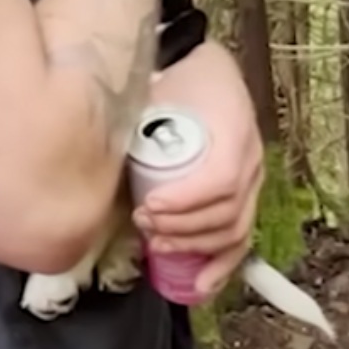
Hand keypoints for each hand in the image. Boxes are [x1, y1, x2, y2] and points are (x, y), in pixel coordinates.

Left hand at [130, 41, 263, 297]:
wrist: (199, 63)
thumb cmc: (174, 77)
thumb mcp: (155, 88)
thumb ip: (134, 115)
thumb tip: (94, 146)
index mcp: (235, 129)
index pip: (221, 181)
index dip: (186, 202)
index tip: (148, 206)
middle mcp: (252, 157)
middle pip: (226, 212)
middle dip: (181, 228)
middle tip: (142, 224)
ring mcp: (253, 177)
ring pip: (234, 229)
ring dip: (194, 246)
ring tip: (157, 245)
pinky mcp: (247, 193)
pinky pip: (241, 236)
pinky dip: (222, 265)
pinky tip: (201, 286)